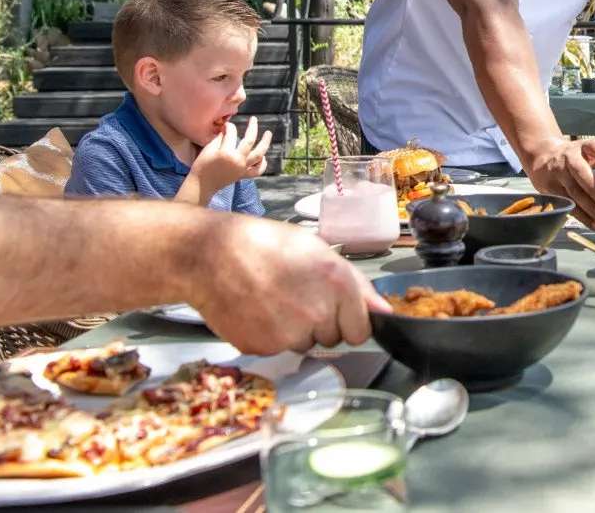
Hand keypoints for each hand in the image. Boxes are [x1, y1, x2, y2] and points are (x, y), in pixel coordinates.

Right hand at [189, 117, 272, 196]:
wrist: (202, 185)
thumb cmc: (202, 165)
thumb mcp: (208, 149)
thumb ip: (220, 138)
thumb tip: (227, 129)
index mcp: (227, 153)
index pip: (232, 134)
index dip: (229, 127)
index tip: (227, 125)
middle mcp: (238, 160)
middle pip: (250, 141)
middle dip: (253, 128)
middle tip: (254, 119)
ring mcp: (243, 168)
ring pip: (259, 154)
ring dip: (265, 143)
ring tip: (268, 133)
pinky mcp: (243, 175)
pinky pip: (258, 170)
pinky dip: (262, 163)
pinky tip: (262, 156)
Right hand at [189, 214, 391, 354]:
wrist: (211, 255)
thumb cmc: (266, 245)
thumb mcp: (318, 252)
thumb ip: (357, 286)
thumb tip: (384, 313)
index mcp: (338, 285)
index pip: (361, 330)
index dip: (349, 321)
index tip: (336, 310)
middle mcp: (317, 314)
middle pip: (333, 338)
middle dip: (321, 323)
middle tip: (297, 296)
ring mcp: (289, 335)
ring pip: (305, 344)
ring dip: (295, 330)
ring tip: (274, 299)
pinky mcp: (263, 348)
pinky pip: (277, 348)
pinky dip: (270, 335)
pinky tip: (257, 309)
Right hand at [524, 138, 594, 229]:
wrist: (542, 155)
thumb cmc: (576, 156)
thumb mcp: (590, 153)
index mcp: (583, 147)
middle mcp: (569, 158)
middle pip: (580, 171)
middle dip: (594, 187)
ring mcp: (558, 174)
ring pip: (573, 191)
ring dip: (590, 208)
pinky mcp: (550, 189)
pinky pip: (567, 204)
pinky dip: (581, 216)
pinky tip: (594, 225)